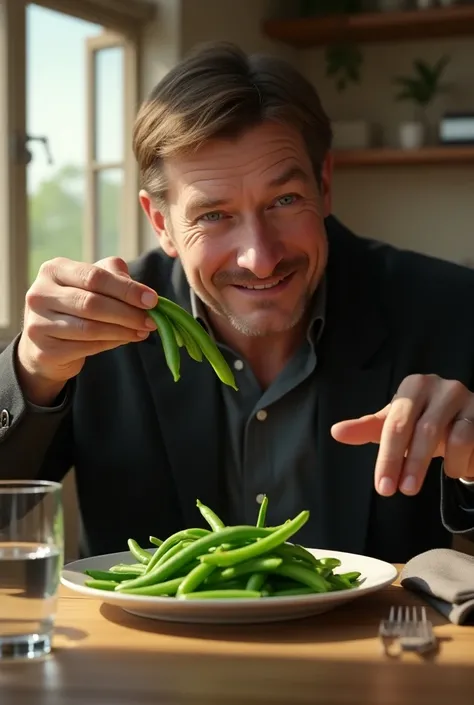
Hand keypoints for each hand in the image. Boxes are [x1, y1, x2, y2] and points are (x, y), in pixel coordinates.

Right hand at [17, 257, 157, 404]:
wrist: (46, 343)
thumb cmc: (76, 305)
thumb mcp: (92, 284)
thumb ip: (115, 278)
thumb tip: (145, 295)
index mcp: (53, 270)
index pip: (95, 277)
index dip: (126, 289)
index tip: (152, 300)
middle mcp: (39, 294)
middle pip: (92, 303)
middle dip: (128, 313)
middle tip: (152, 320)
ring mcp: (38, 324)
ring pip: (90, 328)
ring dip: (123, 330)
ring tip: (143, 331)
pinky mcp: (45, 351)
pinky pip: (86, 347)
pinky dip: (111, 343)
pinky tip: (126, 339)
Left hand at [331, 374, 473, 496]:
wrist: (463, 420)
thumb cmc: (422, 423)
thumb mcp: (393, 425)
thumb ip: (367, 429)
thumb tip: (336, 432)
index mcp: (412, 387)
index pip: (395, 425)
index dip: (388, 458)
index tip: (383, 487)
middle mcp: (439, 386)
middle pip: (422, 430)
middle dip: (412, 465)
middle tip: (404, 491)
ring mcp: (465, 397)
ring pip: (454, 437)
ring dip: (443, 464)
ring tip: (441, 477)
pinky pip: (472, 440)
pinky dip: (462, 461)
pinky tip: (456, 469)